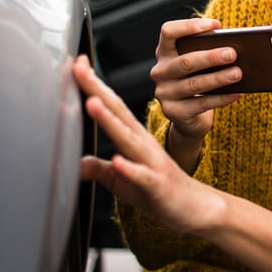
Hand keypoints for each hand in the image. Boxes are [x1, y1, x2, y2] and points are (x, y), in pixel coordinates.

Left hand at [74, 55, 220, 233]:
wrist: (195, 207)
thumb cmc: (157, 190)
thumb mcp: (121, 179)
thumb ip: (99, 169)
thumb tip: (76, 163)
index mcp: (133, 138)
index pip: (111, 106)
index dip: (93, 86)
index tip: (77, 64)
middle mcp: (142, 144)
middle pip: (117, 112)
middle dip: (97, 89)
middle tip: (78, 68)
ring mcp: (150, 163)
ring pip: (127, 138)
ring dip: (109, 120)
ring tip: (92, 103)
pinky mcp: (156, 185)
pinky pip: (141, 176)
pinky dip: (129, 168)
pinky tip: (117, 160)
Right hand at [150, 18, 242, 143]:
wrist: (188, 115)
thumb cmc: (198, 79)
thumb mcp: (200, 63)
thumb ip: (210, 50)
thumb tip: (238, 46)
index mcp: (165, 52)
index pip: (168, 32)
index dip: (189, 26)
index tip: (215, 24)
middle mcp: (160, 71)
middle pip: (185, 62)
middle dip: (210, 57)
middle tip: (232, 54)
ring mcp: (164, 93)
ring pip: (194, 84)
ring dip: (218, 78)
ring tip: (238, 73)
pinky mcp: (174, 112)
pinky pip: (201, 104)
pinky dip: (221, 98)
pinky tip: (237, 93)